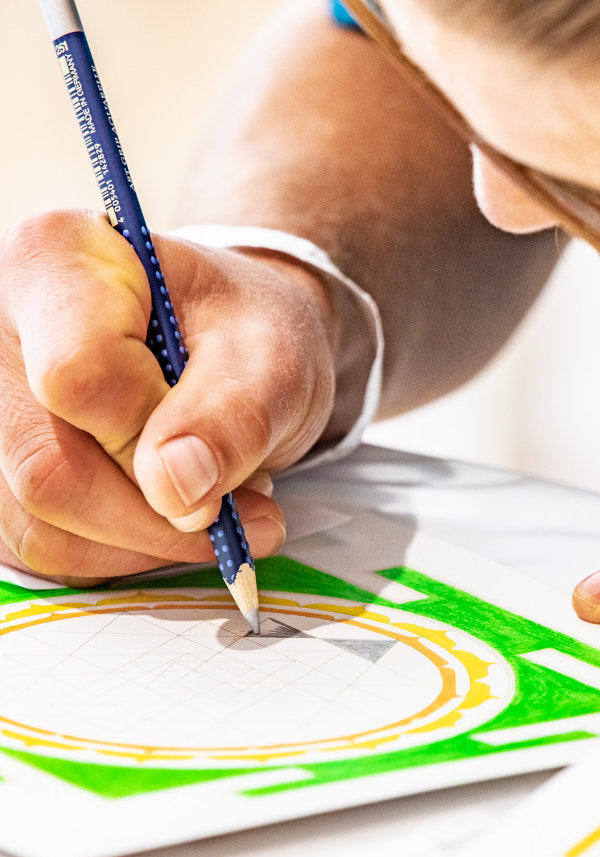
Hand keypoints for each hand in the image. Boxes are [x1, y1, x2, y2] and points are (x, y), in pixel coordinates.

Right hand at [0, 209, 362, 582]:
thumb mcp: (273, 360)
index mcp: (59, 261)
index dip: (155, 442)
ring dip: (149, 541)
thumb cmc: (247, 335)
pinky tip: (172, 517)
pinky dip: (124, 553)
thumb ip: (234, 417)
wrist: (233, 344)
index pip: (78, 378)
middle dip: (160, 514)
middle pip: (47, 467)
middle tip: (239, 510)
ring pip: (41, 522)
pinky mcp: (3, 468)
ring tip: (216, 504)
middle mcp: (1, 329)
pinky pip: (46, 546)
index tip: (222, 460)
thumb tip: (176, 491)